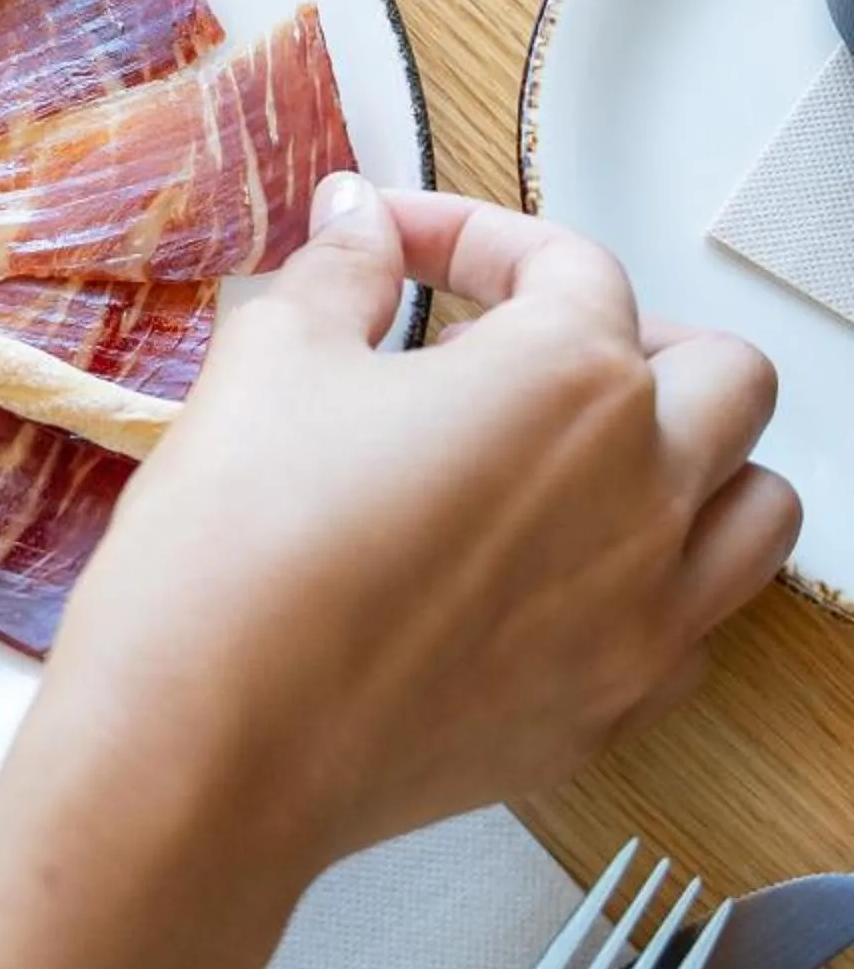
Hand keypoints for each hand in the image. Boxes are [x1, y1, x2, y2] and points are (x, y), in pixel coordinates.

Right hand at [34, 178, 795, 876]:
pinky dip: (658, 589)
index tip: (397, 248)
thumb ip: (341, 274)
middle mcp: (642, 493)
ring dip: (695, 465)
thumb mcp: (273, 359)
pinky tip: (559, 576)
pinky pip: (697, 633)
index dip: (473, 237)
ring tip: (584, 459)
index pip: (569, 267)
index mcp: (570, 379)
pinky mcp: (611, 714)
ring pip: (756, 512)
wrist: (211, 743)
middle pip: (725, 378)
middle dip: (636, 341)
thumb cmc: (240, 550)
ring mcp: (643, 616)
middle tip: (527, 347)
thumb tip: (359, 225)